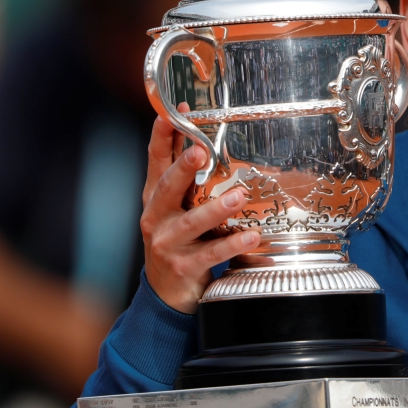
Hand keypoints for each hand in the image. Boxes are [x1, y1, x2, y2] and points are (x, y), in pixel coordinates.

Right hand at [141, 107, 260, 312]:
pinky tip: (251, 236)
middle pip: (167, 188)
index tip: (172, 114)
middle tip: (201, 152)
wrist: (166, 292)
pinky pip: (211, 254)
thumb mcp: (177, 208)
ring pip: (191, 223)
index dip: (162, 136)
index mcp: (156, 198)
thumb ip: (188, 180)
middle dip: (183, 168)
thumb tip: (204, 140)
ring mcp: (167, 244)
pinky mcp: (183, 267)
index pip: (156, 161)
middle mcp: (156, 218)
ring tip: (238, 197)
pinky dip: (232, 244)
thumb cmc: (178, 241)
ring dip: (216, 209)